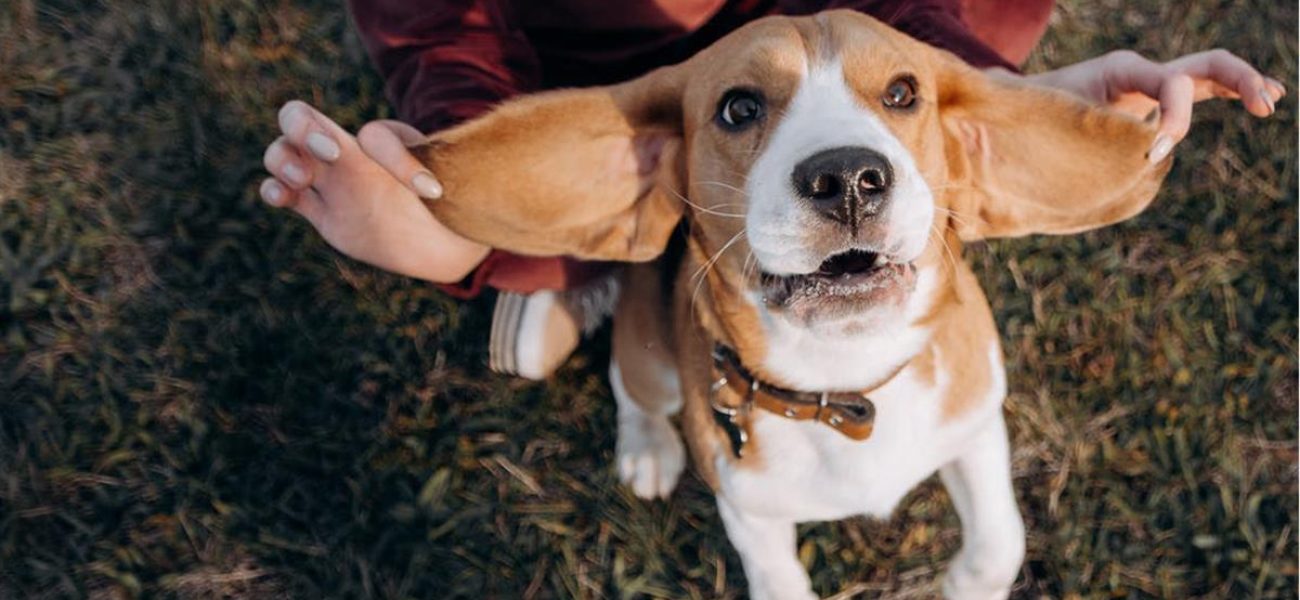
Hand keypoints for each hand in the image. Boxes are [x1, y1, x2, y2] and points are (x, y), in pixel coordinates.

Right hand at [259, 101, 488, 282]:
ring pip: (282, 156)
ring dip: (281, 160)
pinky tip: (280, 197)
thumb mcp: (441, 181)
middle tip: (329, 153)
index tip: (424, 190)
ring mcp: (330, 184)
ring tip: (301, 179)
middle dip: (299, 129)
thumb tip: (427, 187)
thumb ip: (432, 179)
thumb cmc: (444, 201)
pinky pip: (284, 194)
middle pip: (296, 120)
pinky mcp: (321, 211)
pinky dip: (273, 191)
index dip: (390, 155)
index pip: (368, 132)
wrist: (441, 236)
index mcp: (375, 144)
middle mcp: (345, 156)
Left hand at [1026, 49, 1285, 161]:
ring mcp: (1154, 85)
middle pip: (1203, 64)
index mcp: (1119, 71)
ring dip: (1245, 83)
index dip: (1173, 116)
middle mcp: (1142, 74)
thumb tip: (988, 93)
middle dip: (1237, 79)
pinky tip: (1263, 103)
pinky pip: (1203, 92)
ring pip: (1210, 74)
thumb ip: (1026, 107)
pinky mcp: (1156, 102)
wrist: (1024, 109)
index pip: (1167, 82)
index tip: (1157, 152)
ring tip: (1270, 101)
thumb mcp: (1033, 110)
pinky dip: (1234, 92)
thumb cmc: (1029, 113)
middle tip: (1263, 105)